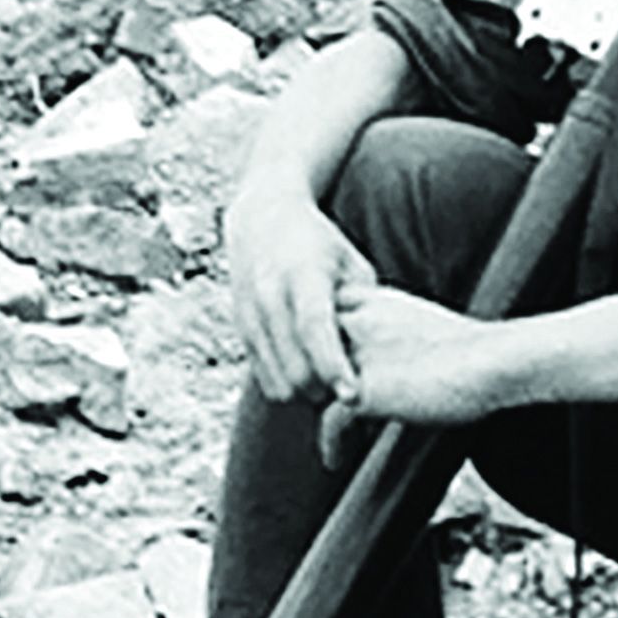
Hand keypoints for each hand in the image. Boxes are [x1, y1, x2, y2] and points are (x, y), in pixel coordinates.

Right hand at [224, 185, 376, 403]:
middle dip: (323, 391)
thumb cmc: (322, 246)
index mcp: (302, 275)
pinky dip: (287, 385)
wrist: (263, 220)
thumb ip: (363, 305)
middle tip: (349, 393)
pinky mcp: (241, 329)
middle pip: (294, 367)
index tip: (352, 397)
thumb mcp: (351, 264)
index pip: (315, 329)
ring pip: (277, 381)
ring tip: (329, 385)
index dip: (334, 366)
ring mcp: (250, 314)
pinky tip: (308, 375)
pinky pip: (264, 377)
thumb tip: (376, 351)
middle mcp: (269, 295)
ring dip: (304, 395)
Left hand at [323, 283, 515, 455]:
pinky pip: (329, 420)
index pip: (325, 315)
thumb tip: (385, 356)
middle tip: (317, 403)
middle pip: (307, 346)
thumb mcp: (421, 323)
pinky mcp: (363, 389)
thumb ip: (392, 330)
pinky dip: (331, 443)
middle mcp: (359, 320)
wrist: (492, 360)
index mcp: (374, 299)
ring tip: (328, 429)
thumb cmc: (472, 349)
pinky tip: (335, 458)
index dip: (321, 344)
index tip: (327, 371)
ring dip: (316, 406)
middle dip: (310, 373)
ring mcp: (358, 353)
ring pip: (311, 382)